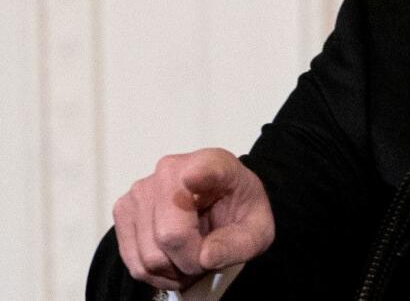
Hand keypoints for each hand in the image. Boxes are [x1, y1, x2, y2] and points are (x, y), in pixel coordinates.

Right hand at [111, 148, 274, 289]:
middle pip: (169, 236)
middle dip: (190, 261)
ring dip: (172, 270)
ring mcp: (140, 190)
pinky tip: (173, 261)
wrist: (224, 201)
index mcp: (214, 164)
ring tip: (191, 257)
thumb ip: (238, 243)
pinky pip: (133, 261)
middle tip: (206, 257)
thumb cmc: (240, 211)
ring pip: (148, 256)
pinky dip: (154, 273)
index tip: (194, 178)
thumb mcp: (258, 230)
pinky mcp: (123, 210)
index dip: (199, 176)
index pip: (203, 170)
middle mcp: (170, 170)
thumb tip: (204, 256)